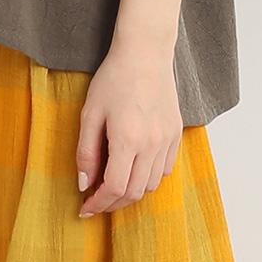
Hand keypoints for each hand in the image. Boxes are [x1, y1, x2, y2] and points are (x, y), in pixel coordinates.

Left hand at [76, 35, 183, 216]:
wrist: (146, 53)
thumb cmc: (114, 79)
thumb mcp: (90, 114)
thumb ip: (86, 152)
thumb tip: (84, 184)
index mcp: (127, 139)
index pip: (114, 188)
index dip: (98, 204)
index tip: (85, 209)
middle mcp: (151, 144)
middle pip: (134, 193)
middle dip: (112, 203)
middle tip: (96, 203)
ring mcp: (167, 140)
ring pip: (150, 185)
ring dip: (130, 193)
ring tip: (113, 187)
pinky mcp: (176, 134)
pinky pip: (165, 170)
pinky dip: (148, 179)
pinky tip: (133, 171)